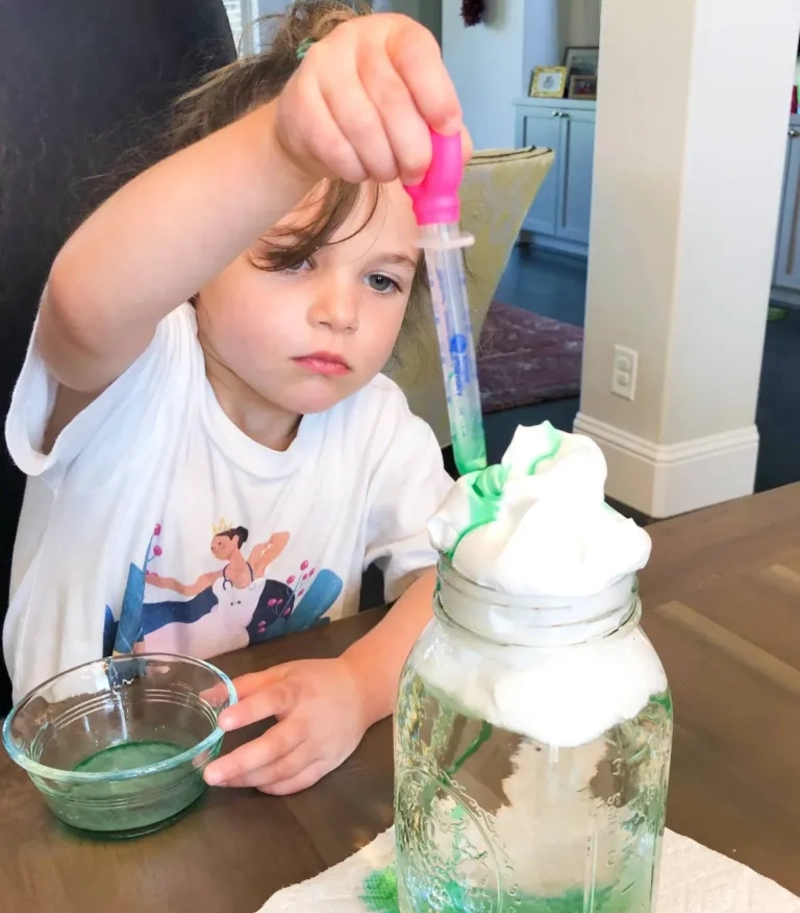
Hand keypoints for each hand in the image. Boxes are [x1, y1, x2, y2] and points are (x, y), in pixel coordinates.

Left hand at [203, 657, 369, 794]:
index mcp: (298, 690)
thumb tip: (206, 697)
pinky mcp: (329, 764)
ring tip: (222, 781)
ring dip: (250, 778)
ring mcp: (321, 746)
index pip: (272, 700)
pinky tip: (254, 784)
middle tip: (210, 773)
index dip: (248, 711)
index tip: (222, 723)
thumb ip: (246, 685)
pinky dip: (274, 787)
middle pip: (276, 746)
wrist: (362, 692)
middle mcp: (311, 720)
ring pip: (283, 770)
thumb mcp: (283, 672)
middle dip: (241, 762)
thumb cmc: (316, 679)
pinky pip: (298, 783)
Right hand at [274, 13, 472, 185]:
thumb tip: (456, 154)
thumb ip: (443, 134)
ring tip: (386, 172)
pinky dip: (354, 170)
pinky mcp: (298, 98)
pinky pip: (334, 147)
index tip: (446, 129)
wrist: (314, 126)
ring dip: (383, 164)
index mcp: (394, 35)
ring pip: (363, 128)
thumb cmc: (376, 116)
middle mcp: (356, 40)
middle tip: (415, 172)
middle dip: (412, 149)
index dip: (437, 95)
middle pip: (392, 99)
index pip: (417, 54)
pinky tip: (358, 170)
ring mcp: (322, 65)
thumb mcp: (416, 115)